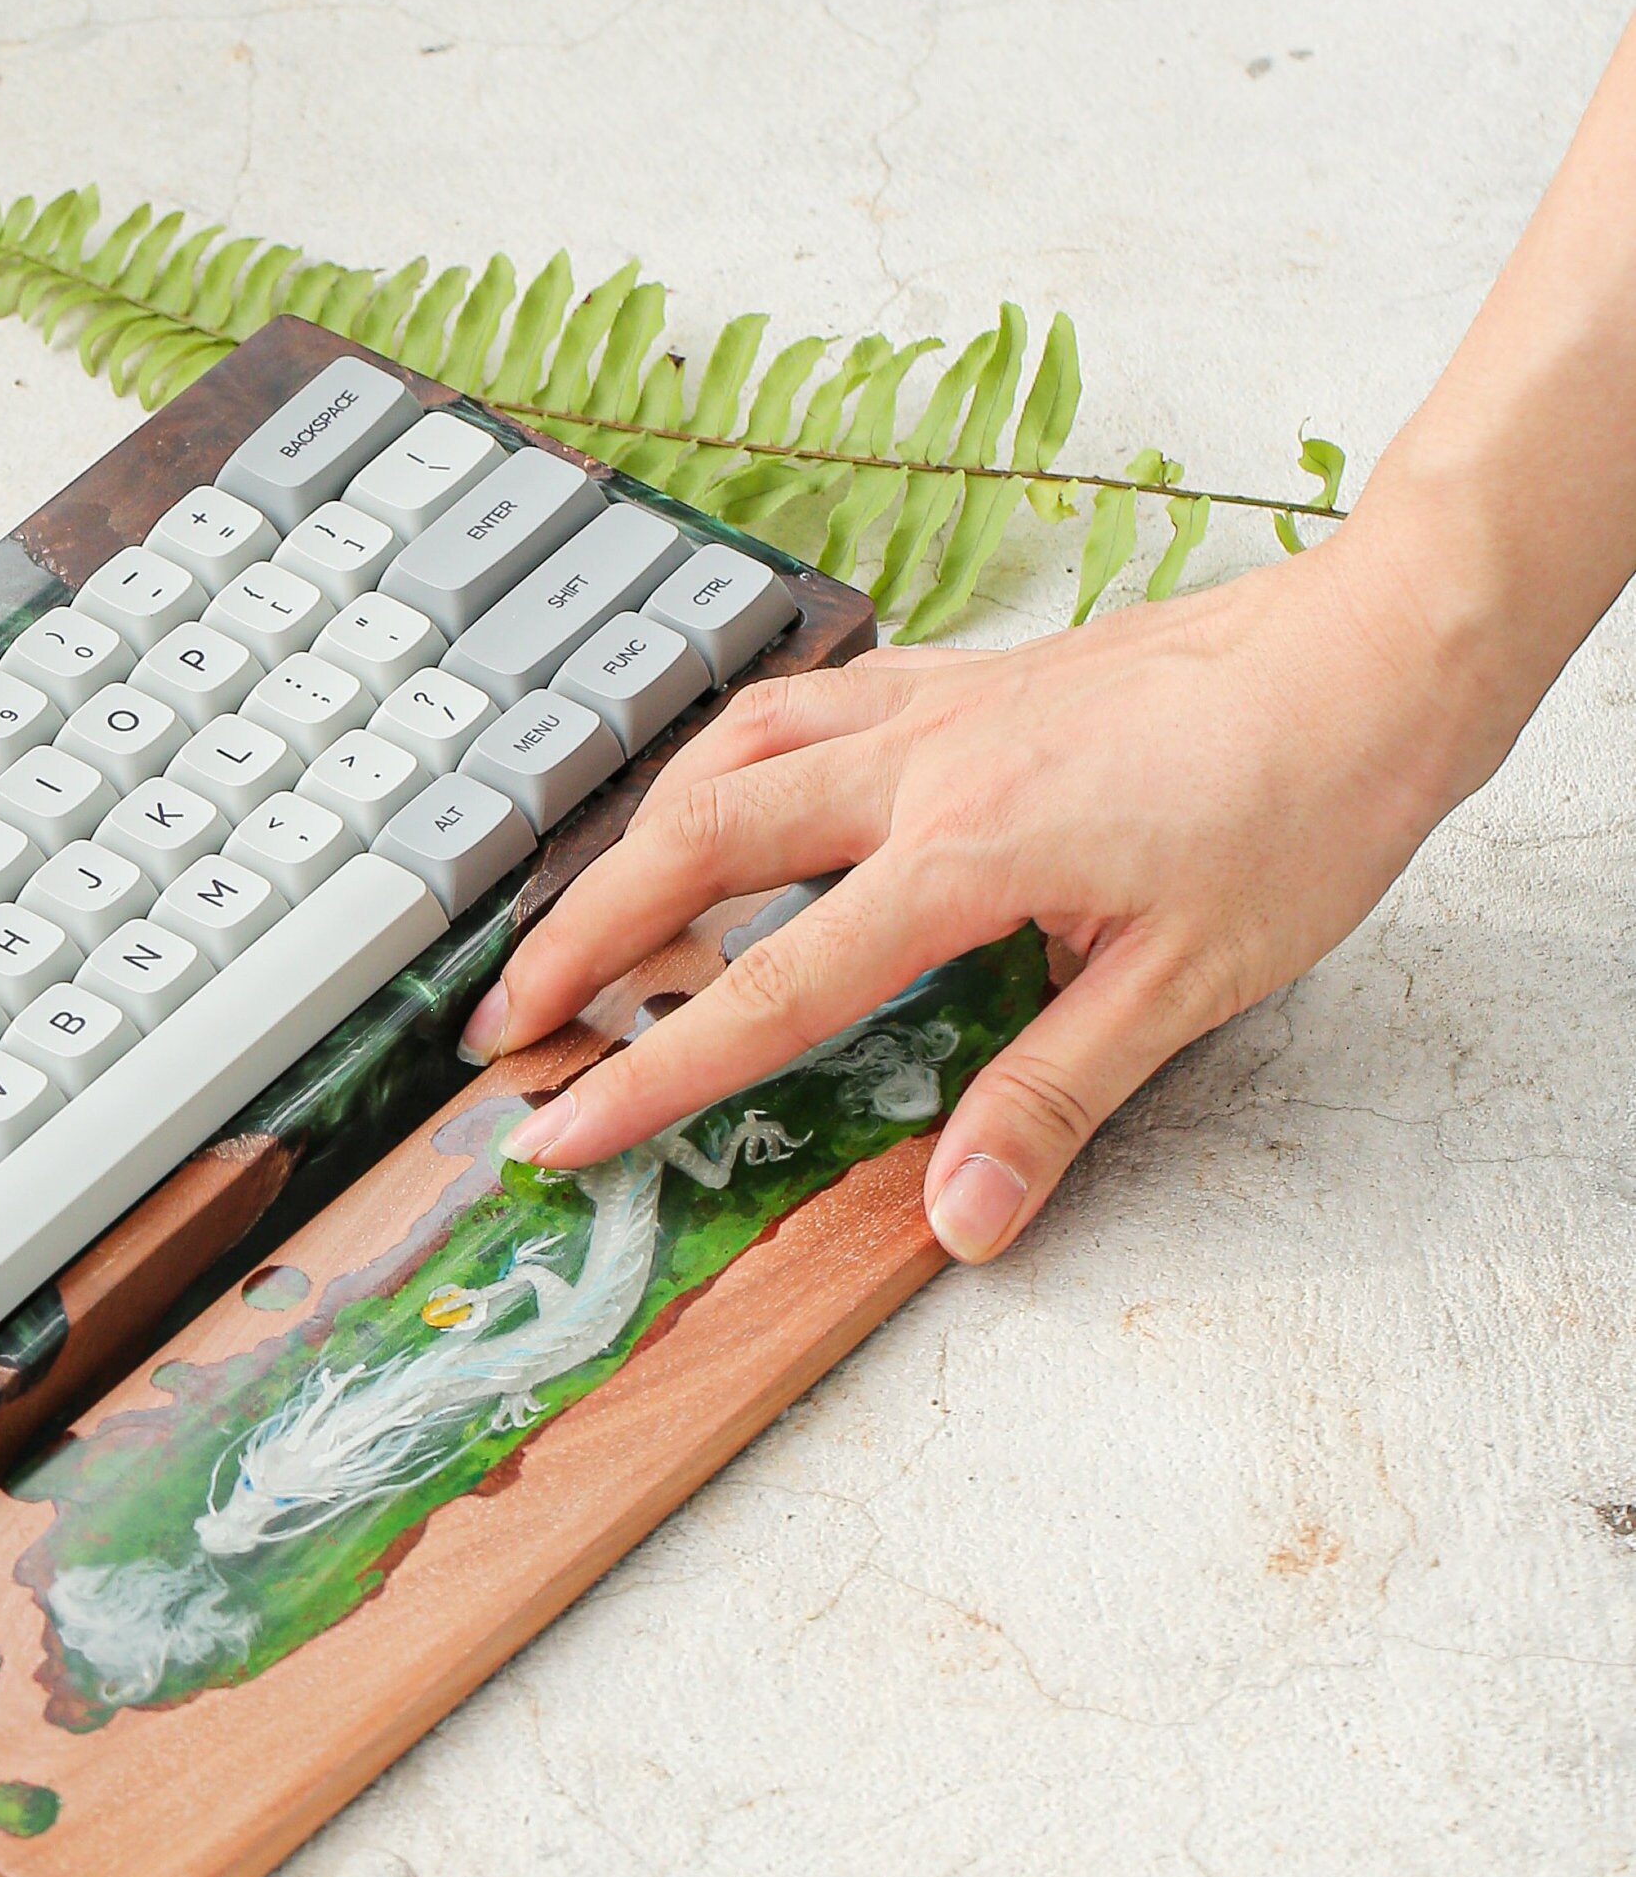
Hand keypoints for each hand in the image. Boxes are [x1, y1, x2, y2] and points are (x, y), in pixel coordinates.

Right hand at [462, 533, 1478, 1263]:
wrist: (1371, 653)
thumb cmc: (1299, 806)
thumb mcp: (1188, 987)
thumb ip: (1052, 1098)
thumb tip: (961, 1223)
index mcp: (963, 856)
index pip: (766, 987)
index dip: (648, 1072)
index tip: (555, 1126)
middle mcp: (916, 766)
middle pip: (690, 844)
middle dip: (578, 936)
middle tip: (505, 1016)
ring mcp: (929, 705)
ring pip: (726, 751)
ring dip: (635, 835)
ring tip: (586, 913)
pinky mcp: (958, 674)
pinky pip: (798, 702)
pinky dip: (729, 753)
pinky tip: (729, 790)